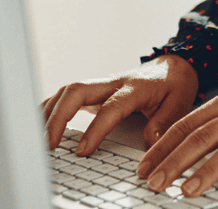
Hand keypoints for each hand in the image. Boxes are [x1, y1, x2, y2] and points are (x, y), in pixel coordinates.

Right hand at [39, 54, 199, 155]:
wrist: (174, 66)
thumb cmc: (175, 86)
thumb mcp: (179, 104)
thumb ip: (164, 123)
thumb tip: (150, 143)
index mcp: (135, 88)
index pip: (110, 108)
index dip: (95, 129)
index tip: (82, 150)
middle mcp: (113, 83)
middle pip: (77, 91)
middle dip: (59, 117)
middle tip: (49, 144)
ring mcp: (101, 85)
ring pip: (68, 91)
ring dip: (50, 111)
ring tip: (38, 137)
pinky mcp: (94, 90)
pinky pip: (67, 95)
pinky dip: (50, 107)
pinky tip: (39, 122)